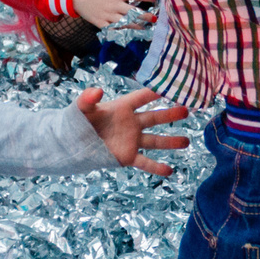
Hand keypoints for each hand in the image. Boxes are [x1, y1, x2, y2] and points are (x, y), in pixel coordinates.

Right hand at [72, 0, 155, 29]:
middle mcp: (115, 5)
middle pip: (134, 12)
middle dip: (146, 16)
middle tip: (155, 19)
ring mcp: (108, 15)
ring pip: (126, 23)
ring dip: (137, 26)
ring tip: (145, 28)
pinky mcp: (101, 23)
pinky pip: (114, 29)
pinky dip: (121, 32)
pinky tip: (129, 34)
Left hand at [75, 85, 190, 174]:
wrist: (72, 143)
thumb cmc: (78, 121)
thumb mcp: (80, 108)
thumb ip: (87, 98)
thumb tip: (98, 90)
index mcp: (122, 107)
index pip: (142, 98)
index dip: (155, 93)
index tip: (171, 88)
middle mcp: (132, 123)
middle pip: (154, 117)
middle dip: (170, 114)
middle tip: (186, 110)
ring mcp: (132, 141)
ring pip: (155, 141)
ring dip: (171, 141)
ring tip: (187, 142)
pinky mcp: (128, 157)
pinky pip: (144, 162)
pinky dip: (156, 167)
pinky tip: (169, 171)